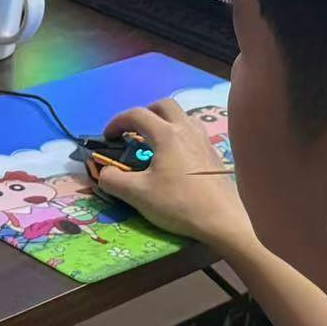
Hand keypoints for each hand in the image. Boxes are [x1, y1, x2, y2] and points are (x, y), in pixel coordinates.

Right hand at [98, 100, 253, 253]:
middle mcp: (186, 129)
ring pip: (183, 117)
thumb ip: (112, 180)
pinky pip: (194, 133)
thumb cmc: (179, 203)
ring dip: (165, 121)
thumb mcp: (137, 195)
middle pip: (164, 105)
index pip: (137, 114)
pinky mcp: (214, 154)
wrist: (223, 220)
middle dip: (144, 113)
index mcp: (166, 134)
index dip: (117, 122)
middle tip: (133, 131)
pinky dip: (180, 135)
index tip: (108, 137)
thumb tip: (103, 172)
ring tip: (156, 141)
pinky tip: (177, 157)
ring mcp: (204, 140)